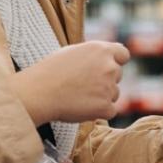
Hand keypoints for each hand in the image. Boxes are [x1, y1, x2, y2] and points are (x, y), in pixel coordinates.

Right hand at [8, 41, 129, 124]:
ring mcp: (109, 87)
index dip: (116, 61)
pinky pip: (110, 111)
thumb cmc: (50, 71)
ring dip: (102, 97)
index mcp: (101, 50)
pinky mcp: (105, 106)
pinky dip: (99, 112)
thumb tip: (103, 59)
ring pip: (114, 94)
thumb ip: (92, 55)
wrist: (40, 92)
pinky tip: (82, 108)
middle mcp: (109, 66)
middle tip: (83, 86)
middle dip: (105, 80)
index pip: (123, 54)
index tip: (108, 67)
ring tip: (78, 96)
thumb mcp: (72, 52)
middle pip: (117, 75)